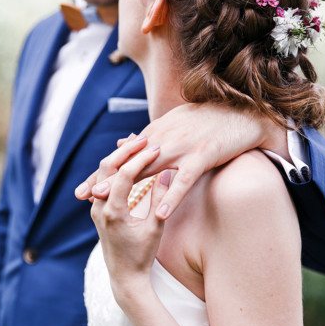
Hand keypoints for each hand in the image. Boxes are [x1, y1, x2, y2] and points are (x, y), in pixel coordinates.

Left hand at [76, 102, 287, 218]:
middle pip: (128, 162)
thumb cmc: (207, 120)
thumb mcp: (173, 124)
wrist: (240, 112)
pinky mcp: (202, 156)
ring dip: (126, 184)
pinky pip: (185, 179)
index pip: (124, 156)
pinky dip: (172, 195)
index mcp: (157, 133)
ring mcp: (182, 148)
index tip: (86, 187)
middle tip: (84, 195)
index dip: (104, 172)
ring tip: (107, 200)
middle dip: (104, 178)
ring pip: (149, 168)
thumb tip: (125, 142)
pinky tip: (162, 213)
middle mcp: (164, 139)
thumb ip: (149, 136)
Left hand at [90, 142, 170, 286]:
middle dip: (125, 151)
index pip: (124, 174)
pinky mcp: (98, 209)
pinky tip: (129, 160)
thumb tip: (166, 173)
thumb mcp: (155, 228)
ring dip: (119, 157)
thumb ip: (159, 200)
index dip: (141, 159)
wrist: (124, 276)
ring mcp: (95, 207)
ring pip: (103, 172)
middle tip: (143, 138)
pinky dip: (116, 168)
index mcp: (113, 212)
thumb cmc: (142, 255)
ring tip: (137, 145)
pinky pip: (104, 181)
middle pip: (107, 167)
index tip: (156, 148)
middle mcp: (99, 207)